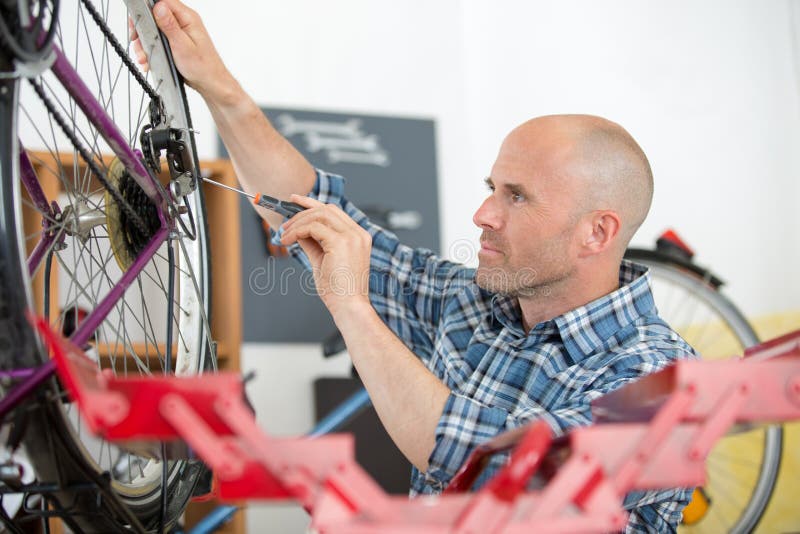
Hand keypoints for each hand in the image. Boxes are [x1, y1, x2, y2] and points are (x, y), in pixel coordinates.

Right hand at [130, 0, 234, 101]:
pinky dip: (152, 50)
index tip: (138, 23)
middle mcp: (184, 22)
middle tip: (137, 41)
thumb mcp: (182, 45)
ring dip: (146, 43)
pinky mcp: (176, 42)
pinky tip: (149, 60)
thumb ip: (169, 25)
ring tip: (144, 56)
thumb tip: (159, 7)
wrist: (210, 83)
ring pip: (155, 29)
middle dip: (143, 29)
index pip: (163, 2)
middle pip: (155, 15)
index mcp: (188, 18)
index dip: (147, 9)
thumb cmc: (202, 67)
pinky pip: (159, 40)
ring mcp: (180, 32)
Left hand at [279, 196, 372, 315]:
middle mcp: (358, 233)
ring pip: (319, 215)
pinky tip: (288, 241)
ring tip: (285, 235)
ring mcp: (352, 237)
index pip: (334, 211)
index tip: (295, 201)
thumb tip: (298, 230)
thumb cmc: (339, 290)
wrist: (349, 307)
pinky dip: (297, 231)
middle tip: (285, 223)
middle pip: (327, 209)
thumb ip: (312, 243)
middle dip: (302, 211)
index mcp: (358, 236)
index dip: (313, 204)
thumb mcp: (322, 260)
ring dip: (298, 222)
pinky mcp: (341, 243)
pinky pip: (314, 228)